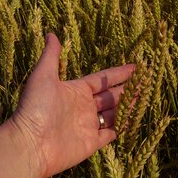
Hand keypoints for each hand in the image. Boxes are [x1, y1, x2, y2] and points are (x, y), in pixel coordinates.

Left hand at [9, 33, 134, 177]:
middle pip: (111, 96)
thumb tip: (51, 34)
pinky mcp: (92, 143)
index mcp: (77, 91)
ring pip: (114, 114)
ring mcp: (89, 125)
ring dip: (128, 106)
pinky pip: (110, 134)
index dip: (119, 73)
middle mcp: (85, 107)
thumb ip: (51, 56)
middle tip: (146, 82)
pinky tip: (133, 122)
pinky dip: (121, 128)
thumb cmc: (36, 108)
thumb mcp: (43, 76)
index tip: (136, 67)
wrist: (30, 144)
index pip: (103, 79)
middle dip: (128, 89)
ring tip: (145, 98)